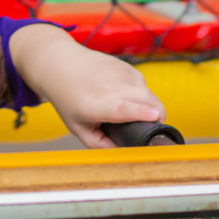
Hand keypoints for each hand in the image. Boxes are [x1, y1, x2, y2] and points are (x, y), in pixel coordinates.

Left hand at [9, 23, 164, 148]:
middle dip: (159, 113)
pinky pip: (142, 82)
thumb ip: (100, 144)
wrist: (60, 65)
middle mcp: (108, 87)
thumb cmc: (68, 98)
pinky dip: (140, 92)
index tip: (155, 116)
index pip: (122, 109)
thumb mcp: (78, 128)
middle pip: (146, 98)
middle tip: (154, 125)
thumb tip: (124, 154)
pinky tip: (125, 95)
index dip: (141, 113)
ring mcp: (117, 73)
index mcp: (95, 106)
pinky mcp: (124, 65)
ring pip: (147, 91)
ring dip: (150, 103)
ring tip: (133, 109)